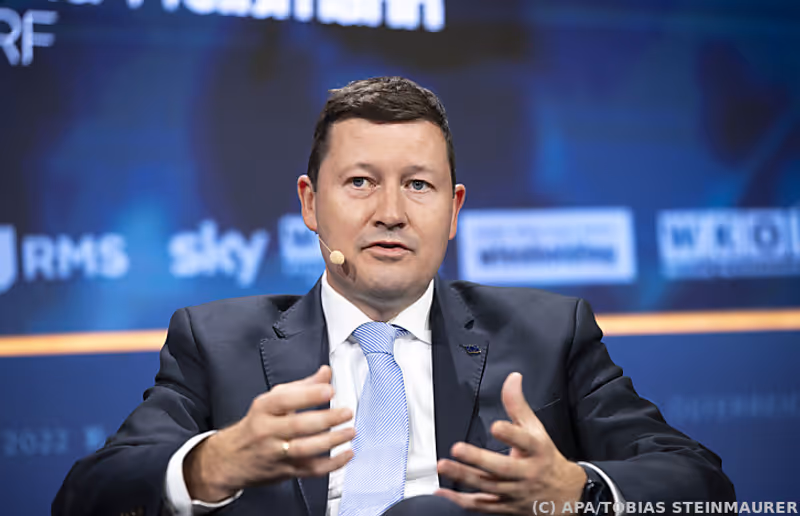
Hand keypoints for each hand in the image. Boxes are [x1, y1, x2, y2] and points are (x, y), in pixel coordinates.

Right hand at [185, 365, 354, 501]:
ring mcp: (276, 453)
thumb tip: (325, 373)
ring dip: (331, 441)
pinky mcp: (286, 471)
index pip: (285, 400)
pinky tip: (346, 454)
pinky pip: (311, 470)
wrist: (229, 460)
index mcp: (264, 409)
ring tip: (349, 431)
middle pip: (297, 425)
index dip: (308, 395)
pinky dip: (332, 464)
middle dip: (325, 418)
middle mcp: (268, 431)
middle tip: (346, 412)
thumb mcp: (271, 400)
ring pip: (305, 449)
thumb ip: (302, 386)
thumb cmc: (255, 426)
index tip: (329, 389)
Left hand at [435, 372, 585, 514]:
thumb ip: (518, 405)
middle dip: (479, 459)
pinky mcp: (505, 506)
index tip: (496, 426)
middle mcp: (526, 473)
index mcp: (536, 450)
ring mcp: (514, 492)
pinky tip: (442, 492)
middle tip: (458, 448)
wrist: (565, 495)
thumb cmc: (545, 457)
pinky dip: (460, 501)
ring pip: (488, 487)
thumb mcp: (536, 429)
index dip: (511, 434)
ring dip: (464, 477)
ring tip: (444, 466)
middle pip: (501, 468)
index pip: (525, 441)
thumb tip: (512, 378)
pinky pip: (481, 505)